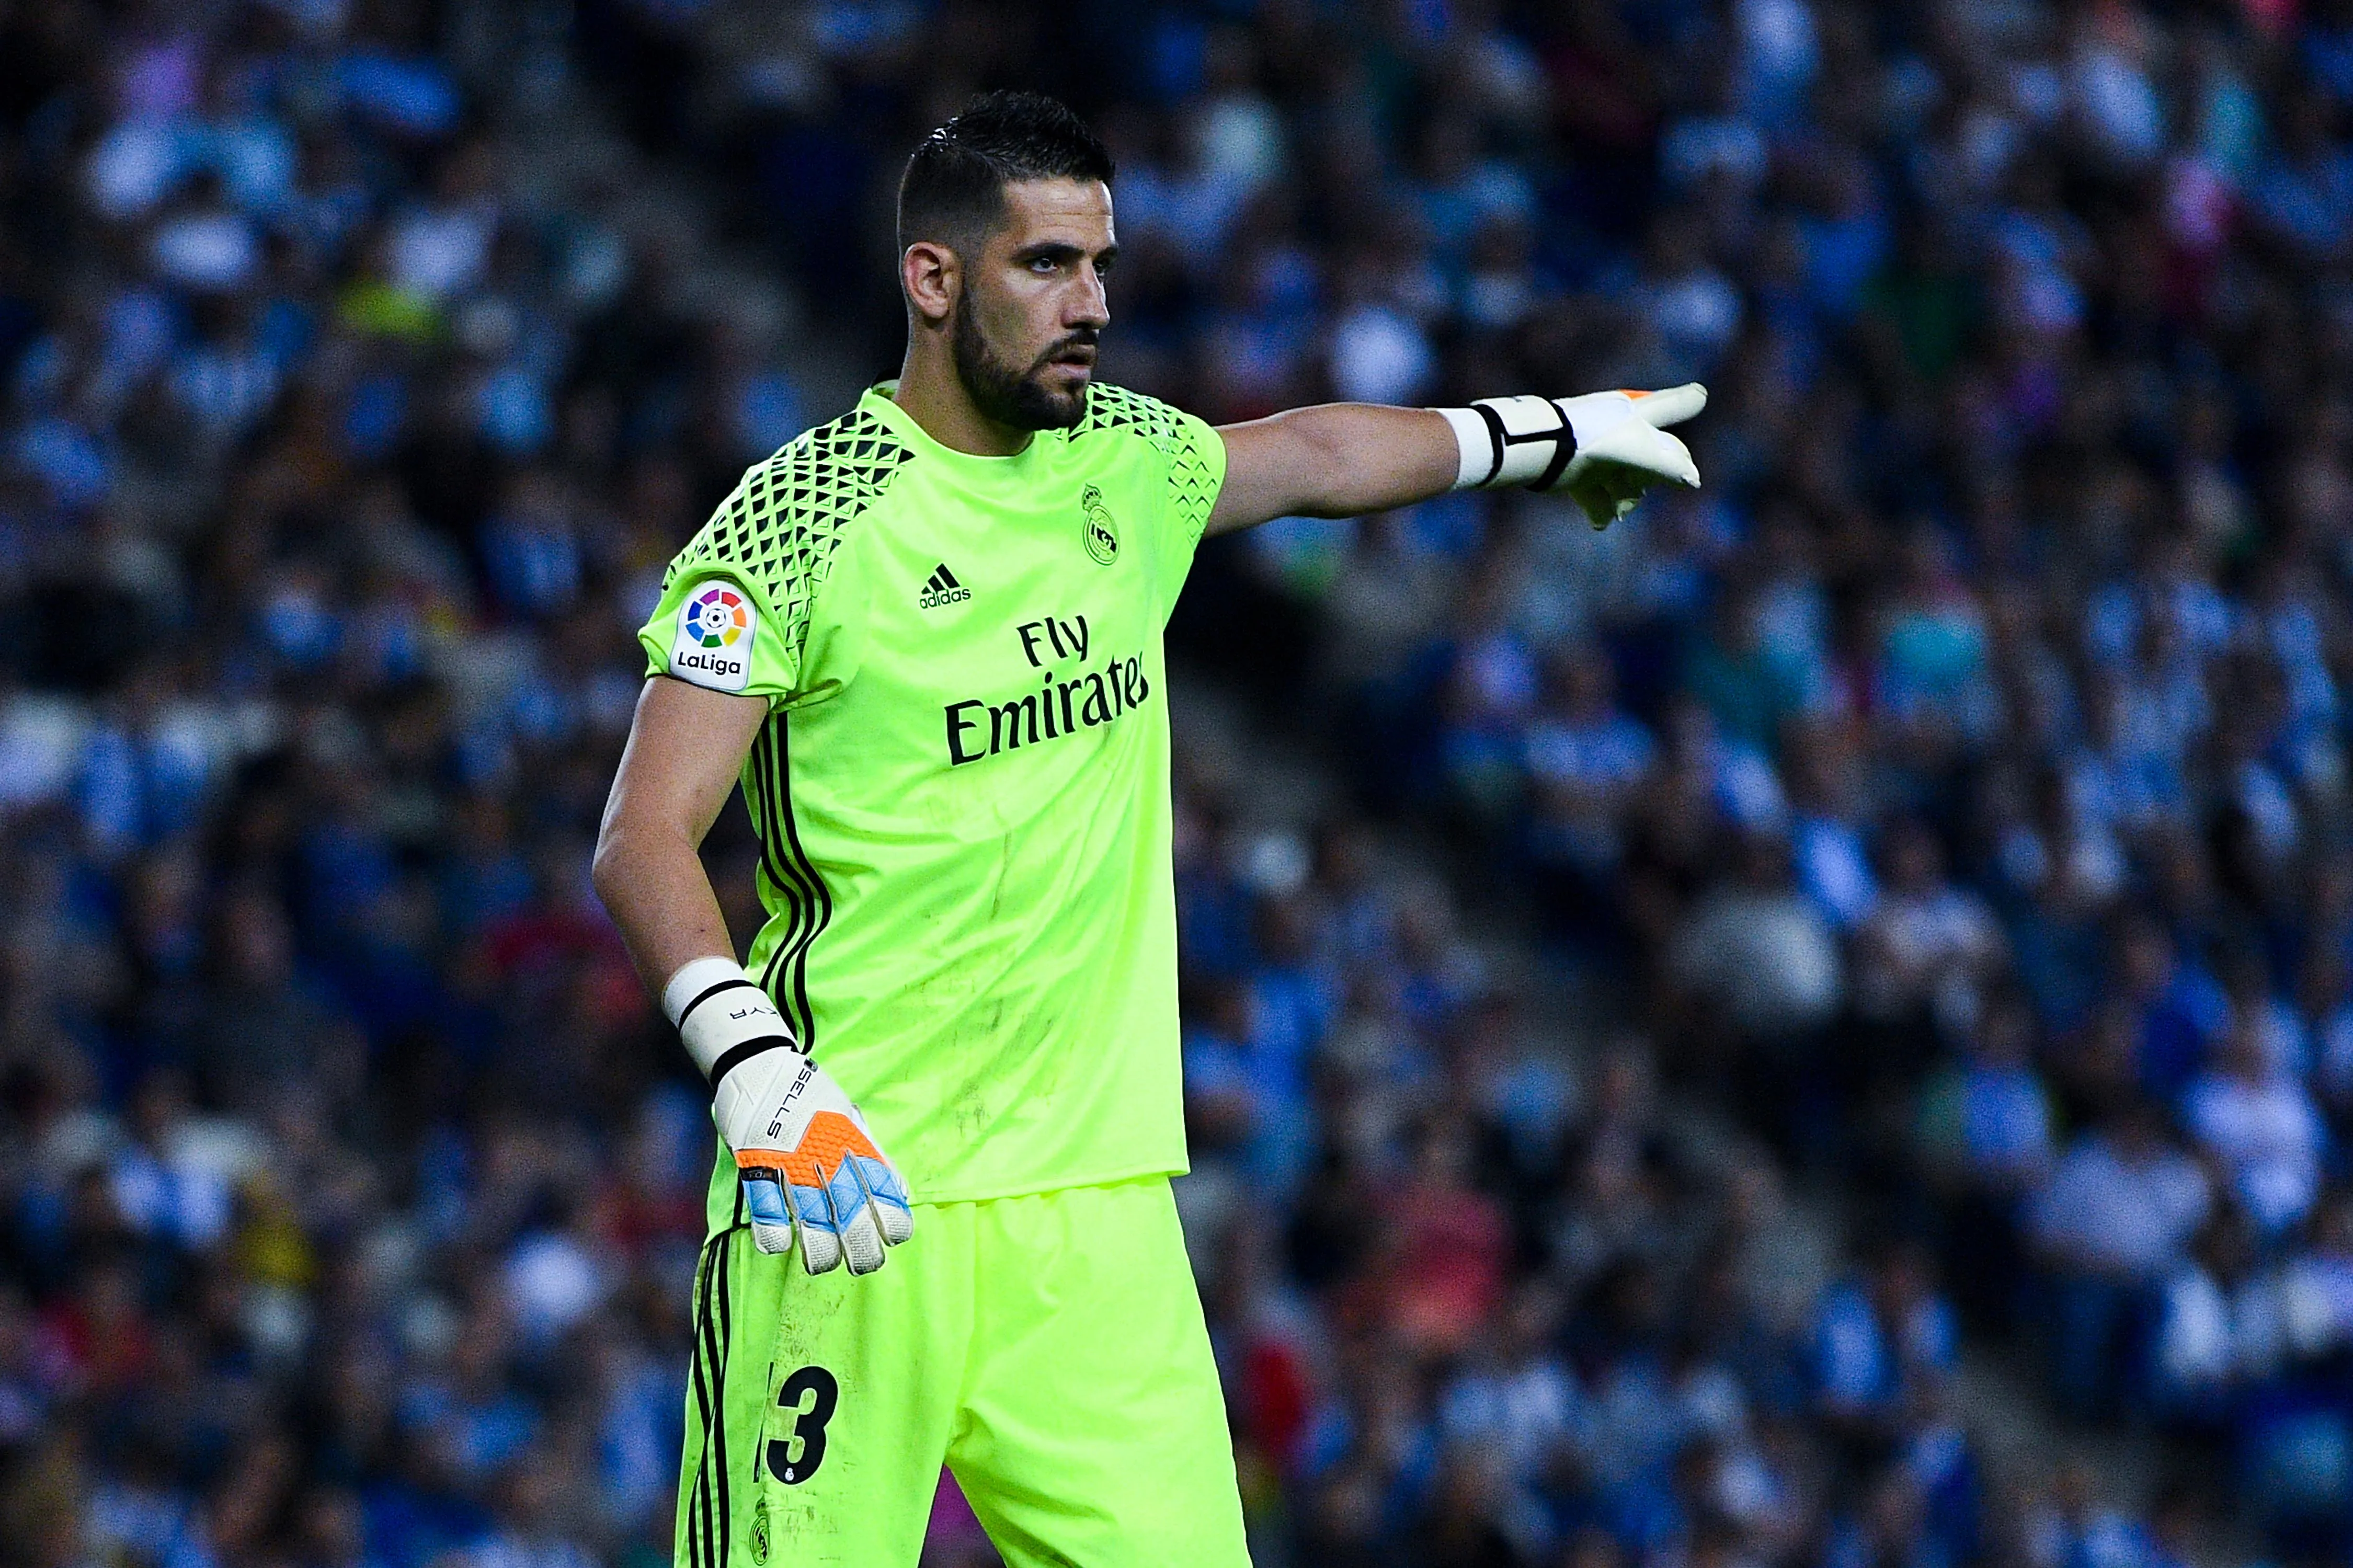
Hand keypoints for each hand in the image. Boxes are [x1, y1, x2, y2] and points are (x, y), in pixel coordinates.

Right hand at [718, 1041, 915, 1271]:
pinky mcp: (755, 1164)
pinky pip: (764, 1207)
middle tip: (864, 1264)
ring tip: (824, 1266)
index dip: (891, 1216)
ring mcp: (788, 1159)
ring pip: (809, 1216)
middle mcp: (823, 1152)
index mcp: (850, 1139)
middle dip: (860, 1245)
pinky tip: (781, 1246)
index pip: (880, 1184)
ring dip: (819, 1249)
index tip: (896, 1238)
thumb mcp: (849, 1116)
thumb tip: (900, 1191)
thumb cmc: (811, 1095)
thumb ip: (872, 1154)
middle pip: (848, 1208)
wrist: (759, 1064)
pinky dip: (773, 1232)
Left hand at [1545, 384, 1704, 529]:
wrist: (1542, 448)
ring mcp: (1598, 453)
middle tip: (1645, 483)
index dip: (1686, 401)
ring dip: (1626, 498)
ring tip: (1619, 509)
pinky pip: (1596, 499)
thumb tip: (1694, 481)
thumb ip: (1670, 466)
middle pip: (1651, 455)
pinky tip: (1601, 522)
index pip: (1670, 406)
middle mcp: (1619, 431)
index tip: (1699, 395)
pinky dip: (1600, 512)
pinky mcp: (1577, 475)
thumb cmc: (1595, 439)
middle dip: (1655, 474)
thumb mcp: (1639, 451)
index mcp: (1636, 414)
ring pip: (1625, 480)